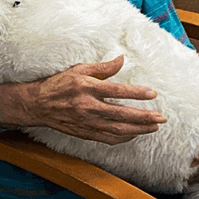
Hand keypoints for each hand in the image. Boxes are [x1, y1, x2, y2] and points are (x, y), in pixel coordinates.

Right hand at [0, 55, 164, 144]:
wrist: (38, 105)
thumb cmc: (59, 85)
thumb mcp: (78, 70)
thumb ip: (102, 67)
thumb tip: (122, 59)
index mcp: (86, 88)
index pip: (116, 91)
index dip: (136, 93)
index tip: (153, 94)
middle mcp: (87, 107)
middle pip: (121, 115)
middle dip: (144, 117)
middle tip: (161, 118)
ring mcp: (86, 122)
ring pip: (117, 129)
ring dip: (138, 130)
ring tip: (154, 127)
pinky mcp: (84, 132)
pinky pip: (107, 138)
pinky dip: (123, 138)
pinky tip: (134, 134)